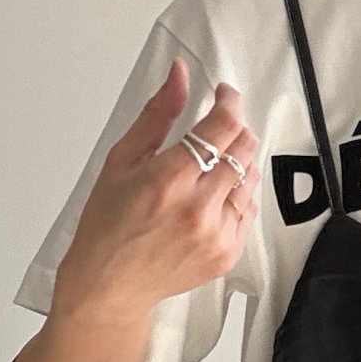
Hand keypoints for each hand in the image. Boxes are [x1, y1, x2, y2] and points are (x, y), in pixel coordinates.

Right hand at [49, 59, 263, 332]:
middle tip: (216, 128)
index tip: (224, 95)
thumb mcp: (122, 160)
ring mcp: (216, 234)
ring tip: (208, 168)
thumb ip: (157, 115)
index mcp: (168, 180)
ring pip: (252, 177)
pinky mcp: (227, 253)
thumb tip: (180, 76)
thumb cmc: (108, 225)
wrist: (111, 284)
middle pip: (244, 148)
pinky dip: (238, 195)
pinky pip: (250, 210)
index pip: (223, 125)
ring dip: (238, 162)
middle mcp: (198, 209)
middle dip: (234, 129)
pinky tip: (211, 197)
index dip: (229, 102)